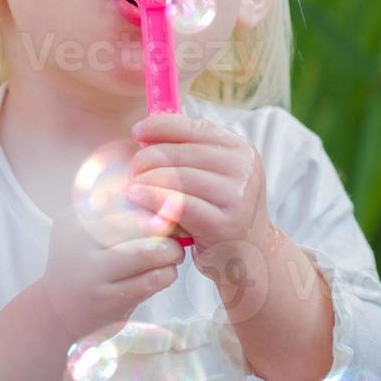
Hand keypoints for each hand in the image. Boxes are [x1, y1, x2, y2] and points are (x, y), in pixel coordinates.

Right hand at [36, 203, 185, 346]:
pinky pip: (152, 280)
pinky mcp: (108, 300)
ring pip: (150, 251)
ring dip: (172, 251)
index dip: (157, 203)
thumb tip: (165, 195)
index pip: (128, 198)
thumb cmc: (86, 262)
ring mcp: (92, 273)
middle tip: (179, 233)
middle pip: (141, 222)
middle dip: (170, 226)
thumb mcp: (88, 228)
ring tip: (173, 254)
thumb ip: (119, 208)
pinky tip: (165, 273)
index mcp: (76, 217)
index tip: (171, 210)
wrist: (58, 310)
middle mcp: (79, 242)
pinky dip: (168, 273)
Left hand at [125, 113, 272, 282]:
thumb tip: (149, 127)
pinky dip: (153, 198)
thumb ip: (190, 151)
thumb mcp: (215, 175)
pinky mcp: (224, 223)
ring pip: (178, 178)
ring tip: (131, 186)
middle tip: (131, 169)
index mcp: (241, 149)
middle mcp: (243, 169)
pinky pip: (179, 204)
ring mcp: (237, 196)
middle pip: (182, 153)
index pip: (195, 127)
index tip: (136, 132)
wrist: (249, 254)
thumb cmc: (220, 210)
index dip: (161, 126)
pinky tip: (137, 198)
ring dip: (147, 180)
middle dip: (148, 158)